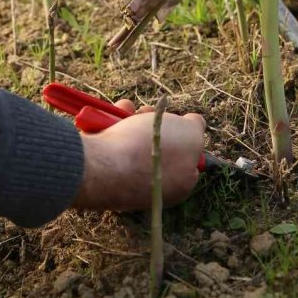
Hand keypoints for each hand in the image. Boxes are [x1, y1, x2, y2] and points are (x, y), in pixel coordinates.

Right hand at [72, 100, 204, 210]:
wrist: (103, 165)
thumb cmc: (152, 151)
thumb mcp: (191, 136)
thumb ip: (196, 129)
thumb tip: (194, 124)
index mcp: (178, 186)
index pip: (188, 158)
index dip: (185, 134)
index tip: (178, 122)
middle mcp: (152, 185)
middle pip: (159, 142)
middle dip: (153, 121)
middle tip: (149, 113)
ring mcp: (125, 179)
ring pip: (133, 137)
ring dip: (130, 118)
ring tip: (127, 112)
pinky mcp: (101, 169)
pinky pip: (111, 141)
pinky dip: (110, 124)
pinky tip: (109, 119)